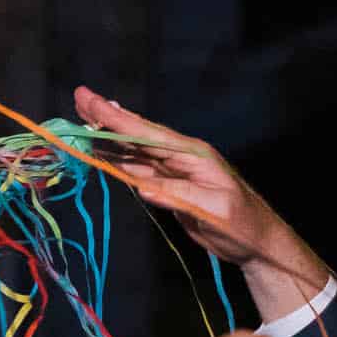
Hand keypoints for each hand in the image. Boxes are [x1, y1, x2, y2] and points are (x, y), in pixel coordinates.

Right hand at [74, 88, 299, 271]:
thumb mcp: (213, 210)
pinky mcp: (168, 184)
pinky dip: (116, 158)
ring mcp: (173, 169)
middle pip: (137, 134)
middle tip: (80, 96)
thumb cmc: (240, 224)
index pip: (148, 135)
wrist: (256, 240)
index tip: (92, 101)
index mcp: (192, 155)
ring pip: (133, 149)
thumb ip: (179, 196)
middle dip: (107, 117)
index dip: (118, 120)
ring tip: (82, 118)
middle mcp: (180, 156)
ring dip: (107, 135)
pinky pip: (137, 167)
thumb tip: (143, 188)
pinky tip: (100, 150)